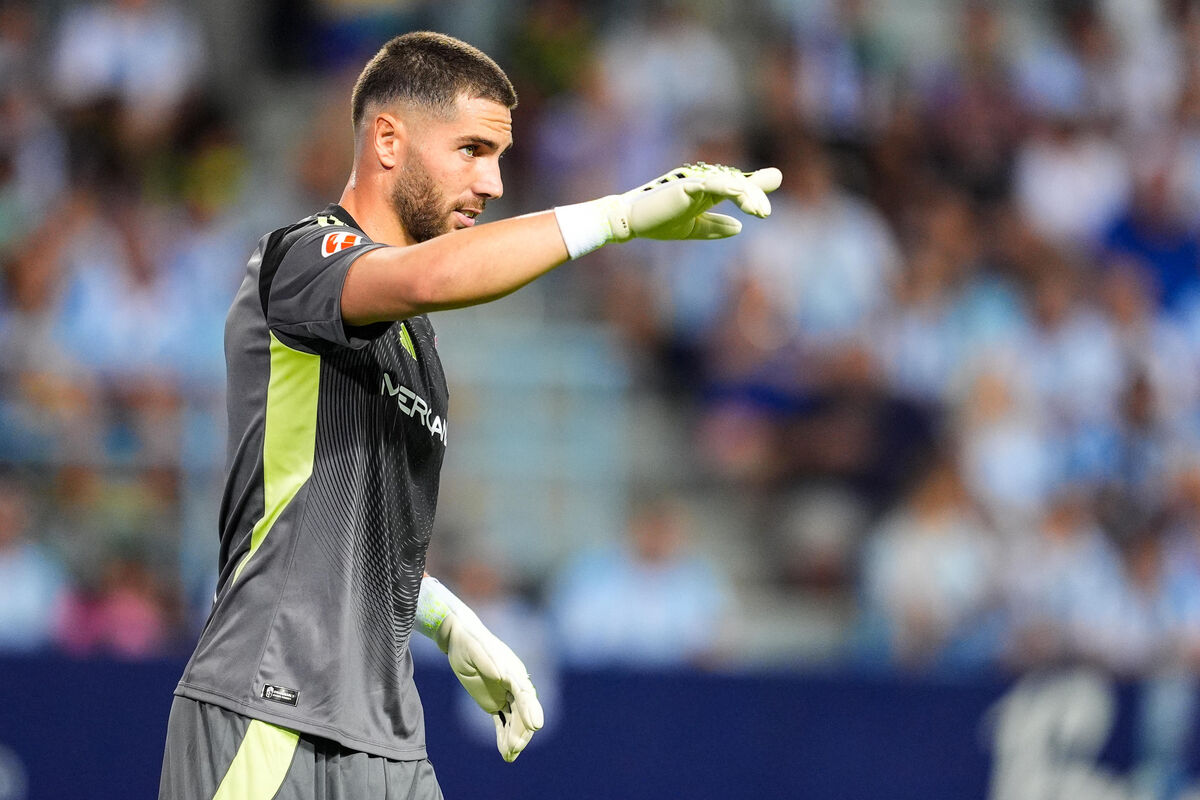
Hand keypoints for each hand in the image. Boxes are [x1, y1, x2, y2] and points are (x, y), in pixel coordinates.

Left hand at [438, 612, 544, 761]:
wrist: (461, 639)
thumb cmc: (470, 642)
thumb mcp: (475, 649)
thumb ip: (487, 661)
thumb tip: (501, 674)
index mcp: (512, 670)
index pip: (525, 692)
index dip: (531, 709)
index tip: (536, 726)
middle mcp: (514, 684)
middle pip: (523, 711)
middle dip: (521, 730)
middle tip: (514, 748)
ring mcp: (506, 694)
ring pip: (515, 719)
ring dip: (514, 738)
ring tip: (509, 756)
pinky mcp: (495, 701)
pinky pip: (503, 721)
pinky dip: (504, 736)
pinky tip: (505, 752)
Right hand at [606, 162, 781, 240]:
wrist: (631, 223)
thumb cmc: (658, 223)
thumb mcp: (693, 228)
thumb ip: (715, 227)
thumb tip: (739, 227)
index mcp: (706, 192)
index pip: (735, 185)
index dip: (755, 184)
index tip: (775, 179)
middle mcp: (703, 183)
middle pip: (736, 182)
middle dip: (754, 194)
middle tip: (764, 213)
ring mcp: (695, 183)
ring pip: (729, 183)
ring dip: (746, 195)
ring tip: (759, 211)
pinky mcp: (685, 186)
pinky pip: (711, 184)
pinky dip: (727, 187)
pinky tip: (739, 194)